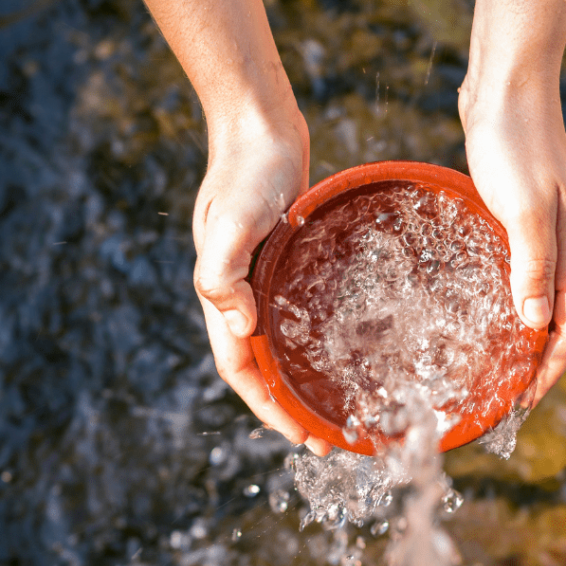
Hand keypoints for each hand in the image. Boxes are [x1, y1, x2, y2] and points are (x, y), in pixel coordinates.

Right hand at [193, 108, 331, 454]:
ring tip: (337, 406)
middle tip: (330, 439)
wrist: (258, 126)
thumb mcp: (231, 220)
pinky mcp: (284, 262)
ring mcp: (262, 280)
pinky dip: (314, 341)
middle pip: (262, 367)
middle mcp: (241, 295)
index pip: (241, 369)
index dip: (268, 408)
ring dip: (303, 380)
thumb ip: (223, 273)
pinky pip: (297, 315)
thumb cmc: (246, 171)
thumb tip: (240, 328)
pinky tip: (343, 347)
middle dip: (291, 408)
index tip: (302, 437)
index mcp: (223, 295)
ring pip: (280, 345)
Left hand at [459, 79, 565, 404]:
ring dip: (521, 337)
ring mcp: (541, 234)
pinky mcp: (516, 220)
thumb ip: (531, 265)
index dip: (551, 370)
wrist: (505, 90)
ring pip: (539, 301)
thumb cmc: (514, 144)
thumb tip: (533, 326)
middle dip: (537, 364)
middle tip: (502, 395)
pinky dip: (505, 302)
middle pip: (560, 322)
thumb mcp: (522, 208)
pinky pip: (518, 275)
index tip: (522, 403)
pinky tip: (476, 310)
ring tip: (490, 366)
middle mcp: (563, 249)